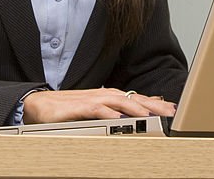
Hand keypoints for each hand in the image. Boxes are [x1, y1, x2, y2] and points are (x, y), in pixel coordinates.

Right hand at [21, 88, 175, 123]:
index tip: (173, 108)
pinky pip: (97, 110)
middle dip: (153, 105)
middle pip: (133, 98)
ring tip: (152, 114)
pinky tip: (120, 118)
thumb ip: (111, 112)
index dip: (155, 103)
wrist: (40, 105)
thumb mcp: (93, 111)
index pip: (136, 98)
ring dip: (136, 107)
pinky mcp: (79, 108)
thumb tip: (130, 117)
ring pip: (118, 101)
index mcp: (108, 97)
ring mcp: (91, 101)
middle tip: (171, 111)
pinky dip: (109, 113)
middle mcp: (103, 96)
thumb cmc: (67, 109)